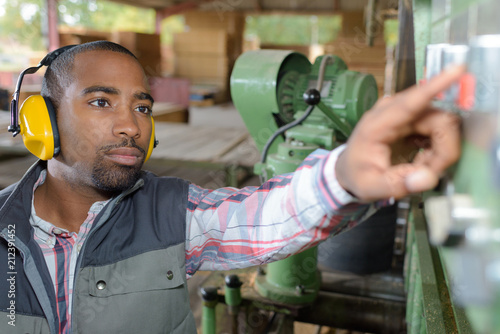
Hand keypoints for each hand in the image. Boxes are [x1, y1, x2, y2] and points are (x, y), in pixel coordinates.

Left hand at [336, 66, 464, 201]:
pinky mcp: (412, 117)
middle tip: (429, 171)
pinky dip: (437, 147)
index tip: (457, 70)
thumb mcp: (371, 187)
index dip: (436, 86)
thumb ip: (398, 184)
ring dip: (440, 150)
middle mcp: (391, 112)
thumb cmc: (357, 175)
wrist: (349, 170)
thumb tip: (427, 178)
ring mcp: (403, 112)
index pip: (410, 101)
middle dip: (443, 149)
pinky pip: (439, 127)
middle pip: (438, 119)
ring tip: (420, 167)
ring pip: (442, 124)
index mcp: (376, 125)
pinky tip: (421, 159)